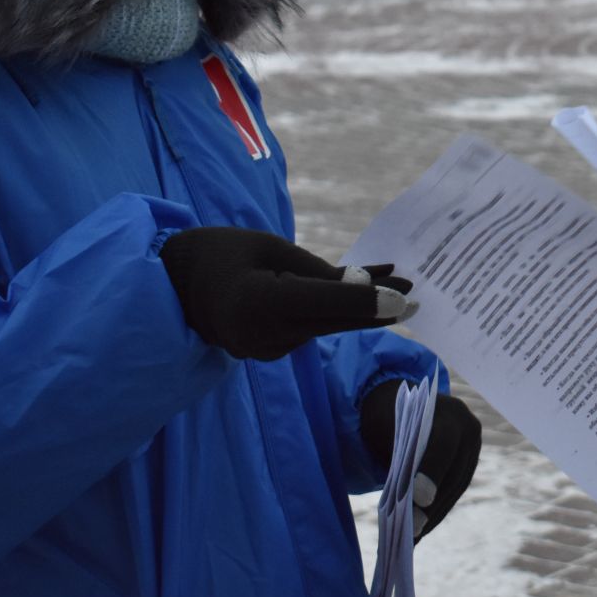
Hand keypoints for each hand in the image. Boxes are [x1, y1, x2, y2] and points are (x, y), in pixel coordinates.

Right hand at [159, 227, 415, 361]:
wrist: (175, 288)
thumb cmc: (220, 252)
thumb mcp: (268, 246)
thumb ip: (314, 271)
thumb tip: (365, 287)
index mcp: (256, 302)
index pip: (319, 302)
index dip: (364, 301)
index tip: (403, 301)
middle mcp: (263, 333)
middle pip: (331, 320)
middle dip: (377, 309)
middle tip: (420, 298)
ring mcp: (267, 348)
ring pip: (325, 324)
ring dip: (363, 308)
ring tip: (404, 284)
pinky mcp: (273, 350)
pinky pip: (313, 327)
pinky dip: (340, 311)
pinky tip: (375, 297)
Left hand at [360, 384, 481, 540]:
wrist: (408, 406)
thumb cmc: (391, 419)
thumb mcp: (388, 428)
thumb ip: (397, 457)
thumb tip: (400, 506)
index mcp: (448, 411)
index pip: (443, 444)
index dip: (431, 472)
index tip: (417, 500)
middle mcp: (469, 428)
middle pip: (453, 473)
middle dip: (432, 505)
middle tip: (412, 531)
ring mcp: (473, 448)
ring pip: (456, 487)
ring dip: (436, 514)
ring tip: (413, 537)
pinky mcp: (469, 464)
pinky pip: (456, 490)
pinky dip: (438, 509)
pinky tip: (422, 527)